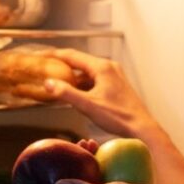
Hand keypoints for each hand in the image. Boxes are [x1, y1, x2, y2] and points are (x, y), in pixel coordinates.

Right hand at [47, 50, 183, 183]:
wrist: (141, 128)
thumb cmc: (118, 116)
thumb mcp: (87, 105)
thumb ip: (66, 93)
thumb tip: (48, 83)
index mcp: (102, 67)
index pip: (72, 55)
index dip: (55, 55)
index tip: (41, 55)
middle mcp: (109, 67)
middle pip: (80, 62)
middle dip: (63, 66)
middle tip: (47, 69)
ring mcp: (114, 76)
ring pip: (88, 72)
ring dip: (74, 77)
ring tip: (58, 83)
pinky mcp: (117, 86)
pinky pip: (96, 80)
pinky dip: (84, 84)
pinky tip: (76, 94)